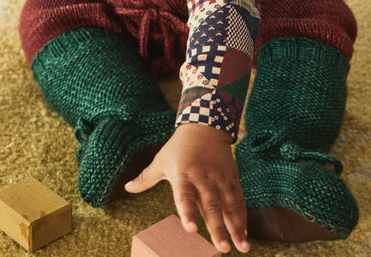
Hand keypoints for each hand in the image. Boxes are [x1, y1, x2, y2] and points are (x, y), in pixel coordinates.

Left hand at [125, 123, 249, 253]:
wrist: (205, 126)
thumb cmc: (178, 147)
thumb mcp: (161, 160)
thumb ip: (146, 177)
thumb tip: (126, 187)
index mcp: (183, 175)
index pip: (184, 196)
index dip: (187, 212)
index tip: (191, 229)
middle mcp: (203, 179)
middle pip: (211, 206)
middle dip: (217, 228)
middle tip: (222, 249)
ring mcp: (219, 179)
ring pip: (229, 205)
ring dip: (236, 227)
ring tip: (242, 247)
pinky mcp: (232, 178)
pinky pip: (238, 199)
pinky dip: (242, 217)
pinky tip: (244, 235)